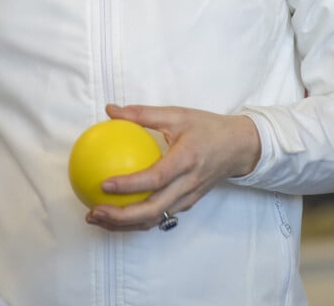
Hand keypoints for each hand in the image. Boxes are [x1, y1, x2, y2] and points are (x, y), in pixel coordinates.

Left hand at [85, 103, 260, 231]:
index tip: (104, 184)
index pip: (156, 178)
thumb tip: (110, 110)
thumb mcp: (177, 114)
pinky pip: (160, 216)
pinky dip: (137, 219)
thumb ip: (143, 114)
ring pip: (154, 219)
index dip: (130, 185)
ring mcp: (189, 198)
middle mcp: (188, 184)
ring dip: (125, 224)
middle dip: (121, 217)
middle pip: (153, 210)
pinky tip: (117, 211)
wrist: (239, 147)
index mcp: (186, 160)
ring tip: (97, 217)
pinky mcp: (187, 203)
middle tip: (94, 211)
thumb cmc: (207, 127)